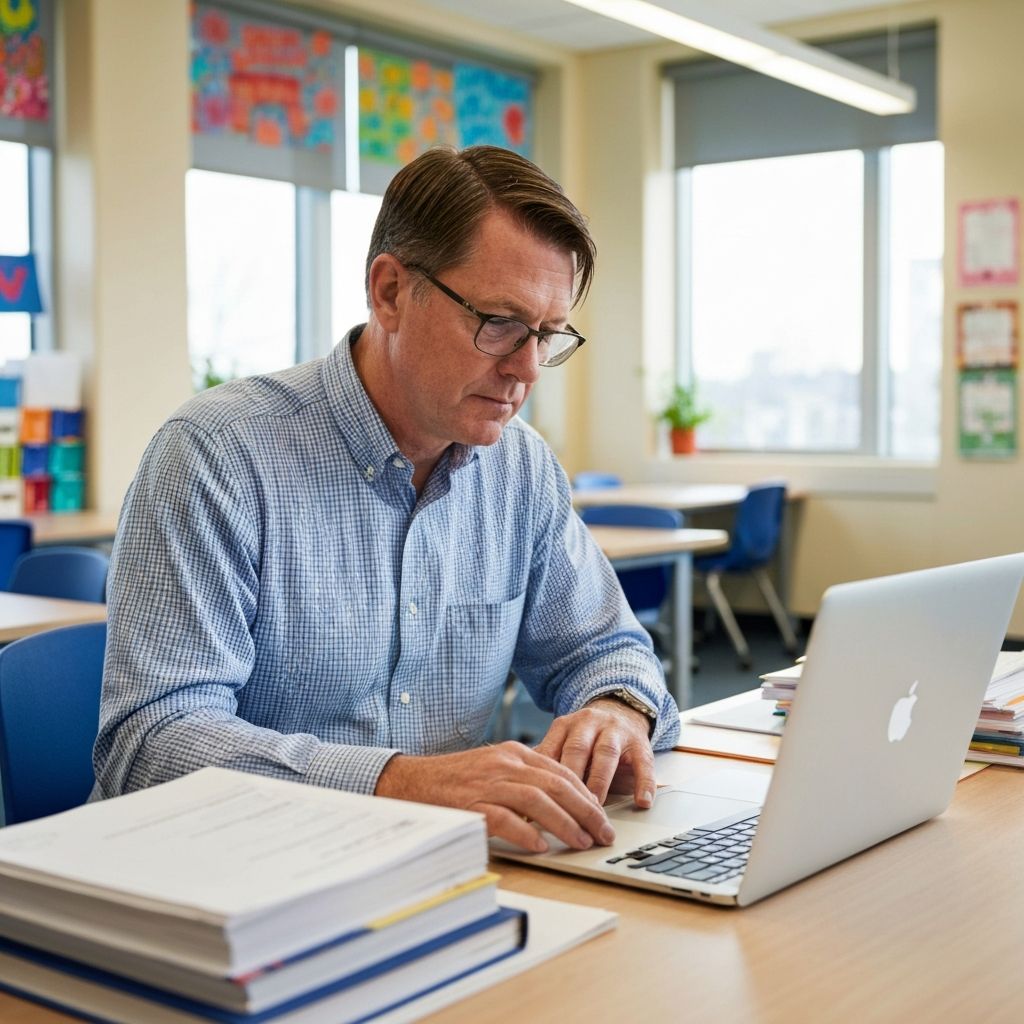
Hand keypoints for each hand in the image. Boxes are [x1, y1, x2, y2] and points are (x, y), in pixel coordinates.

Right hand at [374, 742, 615, 853]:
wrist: (410, 780)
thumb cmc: (454, 780)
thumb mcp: (493, 768)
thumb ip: (523, 779)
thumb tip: (558, 804)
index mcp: (513, 753)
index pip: (560, 771)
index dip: (585, 793)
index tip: (600, 813)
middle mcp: (504, 764)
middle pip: (556, 784)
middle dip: (586, 809)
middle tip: (602, 832)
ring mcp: (487, 783)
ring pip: (537, 800)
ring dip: (565, 822)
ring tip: (582, 841)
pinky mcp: (470, 805)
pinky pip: (504, 818)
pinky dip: (526, 832)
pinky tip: (541, 846)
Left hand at [534, 698, 655, 808]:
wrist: (621, 710)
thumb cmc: (586, 738)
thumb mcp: (563, 741)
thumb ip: (546, 760)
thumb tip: (520, 790)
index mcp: (565, 725)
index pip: (551, 749)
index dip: (543, 776)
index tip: (537, 803)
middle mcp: (589, 723)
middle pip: (577, 749)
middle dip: (572, 779)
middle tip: (565, 809)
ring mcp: (615, 731)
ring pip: (606, 753)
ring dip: (600, 781)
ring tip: (595, 808)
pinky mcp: (639, 742)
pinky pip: (643, 763)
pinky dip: (644, 783)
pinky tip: (642, 801)